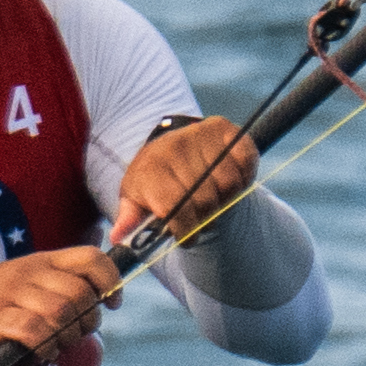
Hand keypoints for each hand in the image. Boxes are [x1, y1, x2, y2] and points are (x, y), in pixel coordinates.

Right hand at [0, 248, 116, 359]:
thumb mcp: (28, 281)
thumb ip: (60, 287)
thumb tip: (100, 305)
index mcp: (44, 261)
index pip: (90, 257)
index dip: (110, 279)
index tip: (112, 303)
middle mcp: (30, 272)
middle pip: (79, 293)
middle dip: (88, 320)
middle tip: (77, 333)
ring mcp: (11, 294)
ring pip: (60, 312)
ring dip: (68, 336)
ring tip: (58, 344)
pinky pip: (32, 331)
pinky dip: (45, 346)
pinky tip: (43, 352)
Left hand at [115, 116, 258, 243]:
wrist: (167, 147)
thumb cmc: (152, 180)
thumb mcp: (135, 199)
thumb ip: (130, 220)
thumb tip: (119, 238)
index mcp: (150, 168)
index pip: (175, 207)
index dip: (186, 229)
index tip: (188, 238)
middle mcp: (174, 147)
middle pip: (205, 199)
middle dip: (207, 219)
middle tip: (203, 219)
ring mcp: (199, 134)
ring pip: (229, 183)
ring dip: (227, 199)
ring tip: (215, 200)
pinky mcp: (222, 127)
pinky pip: (245, 159)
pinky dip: (245, 176)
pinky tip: (231, 181)